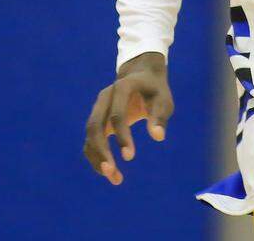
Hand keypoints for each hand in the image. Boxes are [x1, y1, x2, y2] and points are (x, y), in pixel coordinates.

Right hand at [83, 51, 174, 184]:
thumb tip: (158, 137)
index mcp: (122, 88)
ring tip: (115, 179)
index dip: (122, 136)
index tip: (130, 157)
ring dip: (97, 158)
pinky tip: (110, 173)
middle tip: (112, 173)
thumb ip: (160, 115)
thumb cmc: (154, 90)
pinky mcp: (98, 120)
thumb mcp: (163, 98)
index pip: (117, 114)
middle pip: (95, 126)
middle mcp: (104, 99)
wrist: (140, 76)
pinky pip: (91, 140)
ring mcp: (98, 109)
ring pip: (90, 135)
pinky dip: (96, 157)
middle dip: (101, 150)